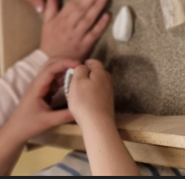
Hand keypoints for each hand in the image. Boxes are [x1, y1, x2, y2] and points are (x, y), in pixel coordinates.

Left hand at [6, 57, 79, 143]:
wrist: (14, 131)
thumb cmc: (28, 125)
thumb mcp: (47, 121)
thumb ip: (64, 115)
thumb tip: (81, 109)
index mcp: (37, 87)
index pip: (51, 68)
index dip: (65, 63)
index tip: (78, 65)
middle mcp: (38, 82)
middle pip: (51, 63)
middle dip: (66, 61)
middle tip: (80, 66)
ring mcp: (40, 85)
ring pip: (53, 69)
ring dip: (65, 68)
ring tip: (78, 72)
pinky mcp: (43, 90)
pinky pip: (54, 78)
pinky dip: (64, 76)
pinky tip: (71, 82)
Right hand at [40, 0, 110, 60]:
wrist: (52, 63)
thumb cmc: (50, 41)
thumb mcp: (47, 22)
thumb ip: (51, 5)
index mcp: (60, 20)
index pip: (73, 2)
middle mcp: (68, 26)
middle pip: (81, 8)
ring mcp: (77, 36)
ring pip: (88, 19)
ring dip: (97, 7)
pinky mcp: (85, 45)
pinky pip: (94, 33)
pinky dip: (101, 24)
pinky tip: (108, 15)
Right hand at [68, 60, 140, 175]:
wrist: (97, 123)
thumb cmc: (84, 100)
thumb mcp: (77, 81)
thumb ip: (80, 70)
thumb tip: (83, 66)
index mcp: (101, 72)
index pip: (94, 62)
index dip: (85, 63)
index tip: (76, 69)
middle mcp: (107, 80)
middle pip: (97, 72)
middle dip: (87, 74)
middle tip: (75, 81)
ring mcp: (109, 92)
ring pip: (98, 83)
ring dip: (89, 85)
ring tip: (78, 92)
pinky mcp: (107, 102)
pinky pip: (98, 93)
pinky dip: (92, 94)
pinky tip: (85, 101)